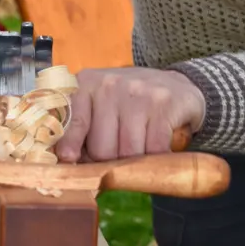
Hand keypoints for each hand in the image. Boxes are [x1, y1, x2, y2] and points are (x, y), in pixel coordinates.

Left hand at [54, 67, 205, 162]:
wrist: (176, 84)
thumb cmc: (129, 102)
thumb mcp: (99, 105)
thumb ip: (81, 128)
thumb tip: (68, 161)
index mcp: (87, 84)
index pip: (75, 120)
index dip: (70, 143)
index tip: (68, 158)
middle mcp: (110, 84)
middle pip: (102, 148)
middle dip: (110, 162)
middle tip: (119, 156)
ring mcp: (138, 92)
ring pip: (129, 152)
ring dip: (135, 162)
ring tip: (139, 150)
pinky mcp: (163, 104)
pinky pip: (155, 149)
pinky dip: (157, 157)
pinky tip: (157, 147)